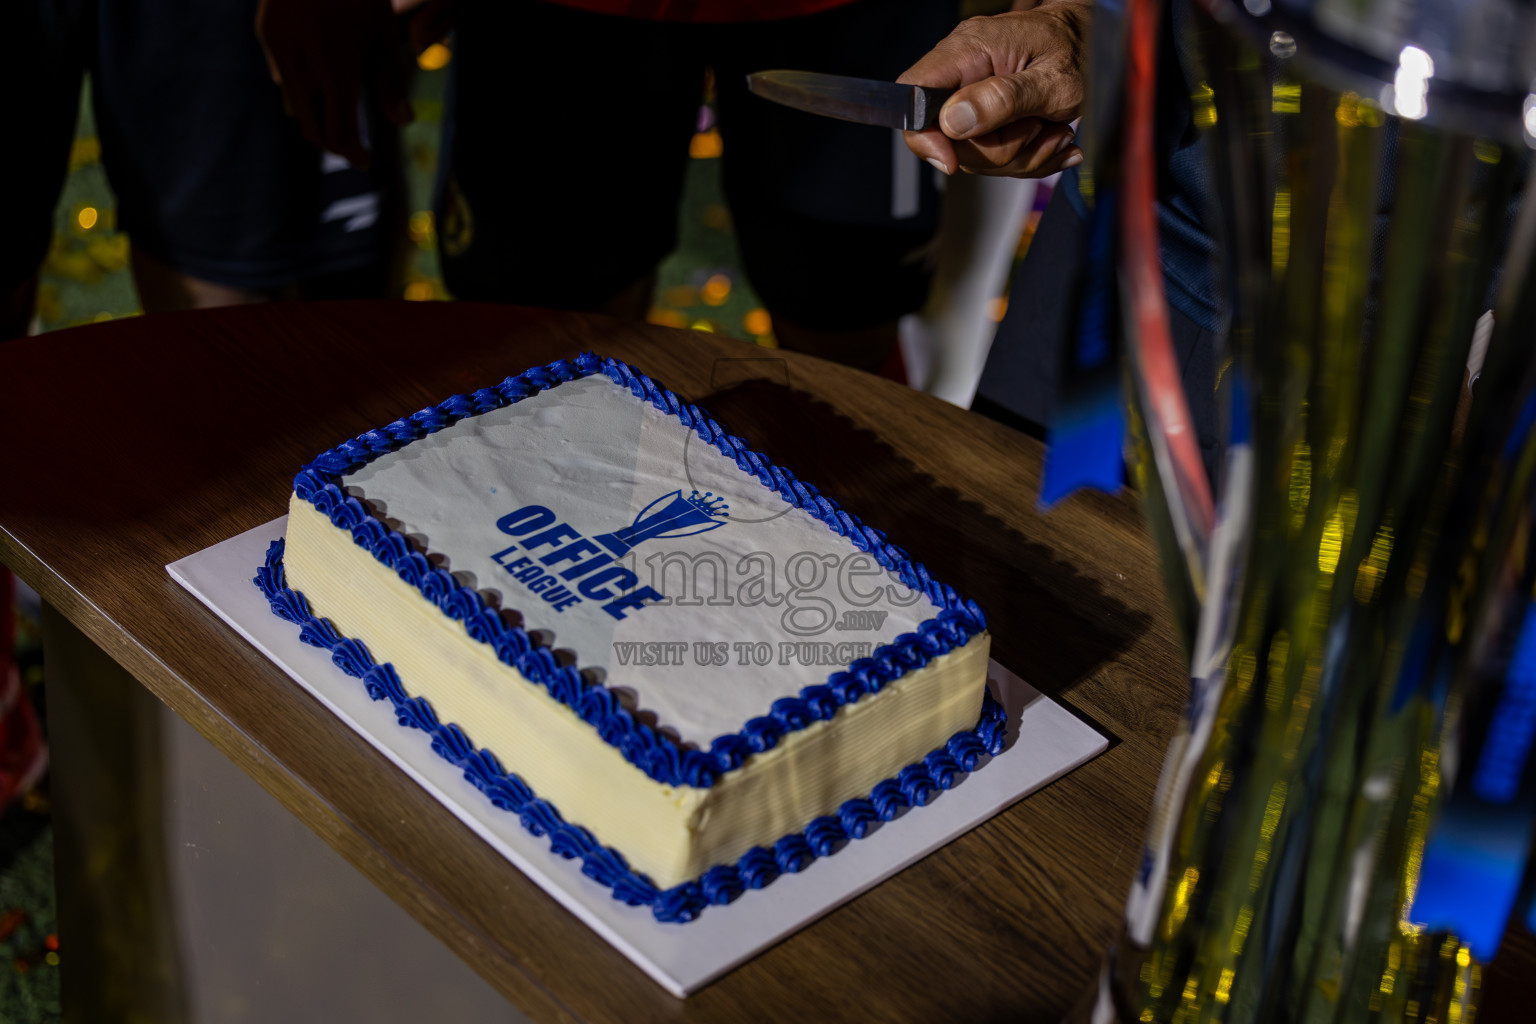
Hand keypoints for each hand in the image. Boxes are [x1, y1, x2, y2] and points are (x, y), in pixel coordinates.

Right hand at [255, 0, 413, 168]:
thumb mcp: (382, 32)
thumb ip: (389, 80)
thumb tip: (403, 122)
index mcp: (337, 68)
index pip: (340, 132)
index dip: (353, 151)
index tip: (366, 160)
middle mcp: (303, 65)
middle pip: (312, 127)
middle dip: (333, 141)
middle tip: (353, 145)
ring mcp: (278, 49)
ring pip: (294, 103)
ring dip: (315, 113)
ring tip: (336, 111)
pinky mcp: (265, 34)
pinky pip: (281, 75)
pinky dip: (300, 84)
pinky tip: (316, 75)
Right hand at [898, 0, 1088, 177]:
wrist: (1099, 44)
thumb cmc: (1080, 50)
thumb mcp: (1053, 79)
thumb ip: (1004, 98)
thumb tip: (953, 120)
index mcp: (969, 51)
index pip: (913, 96)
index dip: (924, 135)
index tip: (953, 159)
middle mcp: (965, 72)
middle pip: (949, 140)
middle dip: (997, 150)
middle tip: (1035, 127)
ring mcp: (975, 98)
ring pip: (976, 157)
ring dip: (1022, 155)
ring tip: (1052, 129)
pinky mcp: (989, 119)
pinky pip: (996, 159)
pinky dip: (1030, 158)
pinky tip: (1051, 137)